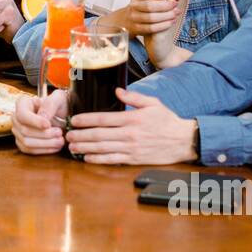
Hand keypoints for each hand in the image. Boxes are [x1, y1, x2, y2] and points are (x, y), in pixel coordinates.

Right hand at [13, 89, 68, 154]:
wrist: (62, 115)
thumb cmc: (58, 104)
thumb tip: (42, 117)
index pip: (22, 115)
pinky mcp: (22, 143)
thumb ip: (50, 105)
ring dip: (46, 144)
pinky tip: (56, 147)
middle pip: (25, 131)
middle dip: (44, 134)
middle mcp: (16, 118)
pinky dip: (44, 150)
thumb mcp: (58, 99)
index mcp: (22, 103)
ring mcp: (17, 132)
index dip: (34, 122)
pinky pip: (30, 150)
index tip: (48, 125)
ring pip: (27, 143)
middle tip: (60, 133)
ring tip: (60, 140)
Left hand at [65, 88, 198, 164]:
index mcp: (132, 119)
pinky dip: (98, 160)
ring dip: (85, 148)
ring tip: (72, 147)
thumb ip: (134, 97)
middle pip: (98, 135)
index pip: (103, 119)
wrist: (183, 140)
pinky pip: (112, 160)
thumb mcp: (153, 103)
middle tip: (67, 136)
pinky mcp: (134, 159)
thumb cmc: (167, 121)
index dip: (86, 120)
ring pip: (102, 148)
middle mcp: (129, 134)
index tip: (74, 120)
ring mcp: (131, 148)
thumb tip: (117, 90)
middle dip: (80, 135)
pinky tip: (87, 158)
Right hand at [110, 0, 180, 65]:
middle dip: (165, 5)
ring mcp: (134, 18)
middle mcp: (133, 5)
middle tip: (175, 4)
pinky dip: (163, 25)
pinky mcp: (137, 29)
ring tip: (176, 12)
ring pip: (151, 18)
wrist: (129, 19)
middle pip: (149, 6)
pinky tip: (171, 21)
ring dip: (166, 15)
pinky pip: (151, 28)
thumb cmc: (144, 3)